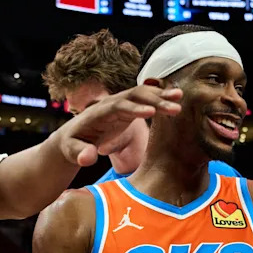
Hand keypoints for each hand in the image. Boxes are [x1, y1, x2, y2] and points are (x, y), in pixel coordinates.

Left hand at [57, 85, 183, 165]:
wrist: (73, 136)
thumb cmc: (72, 145)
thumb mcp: (71, 151)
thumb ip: (79, 154)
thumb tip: (89, 158)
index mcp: (98, 113)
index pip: (117, 107)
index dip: (134, 109)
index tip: (151, 113)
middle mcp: (110, 104)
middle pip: (133, 96)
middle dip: (154, 100)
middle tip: (175, 107)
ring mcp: (120, 104)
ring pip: (141, 94)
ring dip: (160, 95)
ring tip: (180, 95)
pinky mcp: (127, 108)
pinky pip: (145, 100)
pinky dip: (159, 98)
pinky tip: (176, 97)